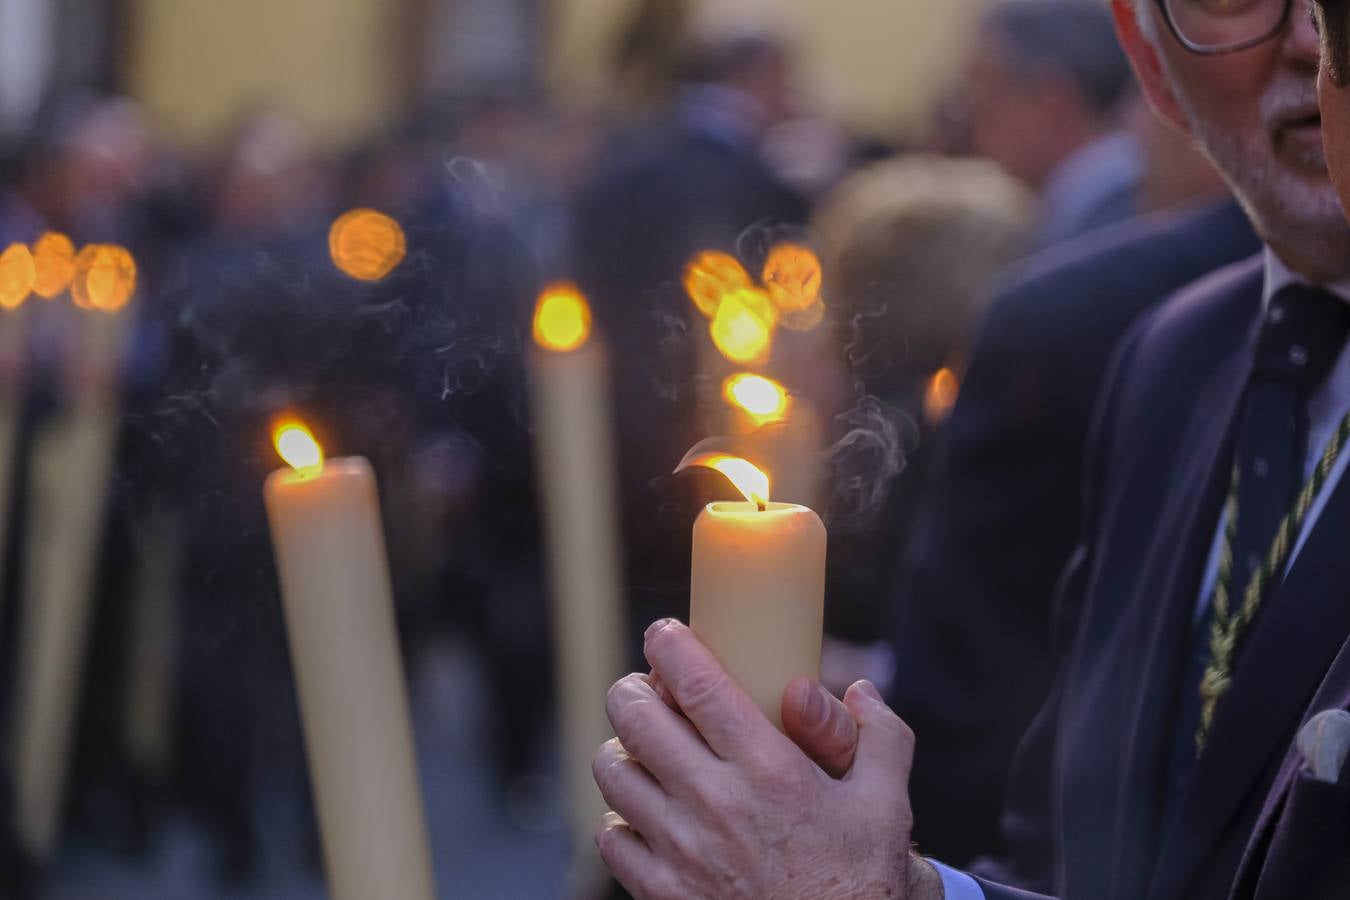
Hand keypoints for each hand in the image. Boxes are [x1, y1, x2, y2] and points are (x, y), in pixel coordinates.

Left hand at [594, 619, 927, 899]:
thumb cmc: (861, 878)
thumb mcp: (887, 803)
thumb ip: (881, 736)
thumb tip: (862, 688)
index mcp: (770, 772)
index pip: (698, 685)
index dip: (669, 647)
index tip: (664, 634)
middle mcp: (717, 806)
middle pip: (636, 719)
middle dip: (632, 690)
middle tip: (644, 688)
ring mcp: (681, 853)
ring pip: (613, 772)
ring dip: (622, 749)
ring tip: (643, 748)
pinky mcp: (661, 894)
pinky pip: (611, 837)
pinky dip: (620, 817)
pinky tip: (646, 812)